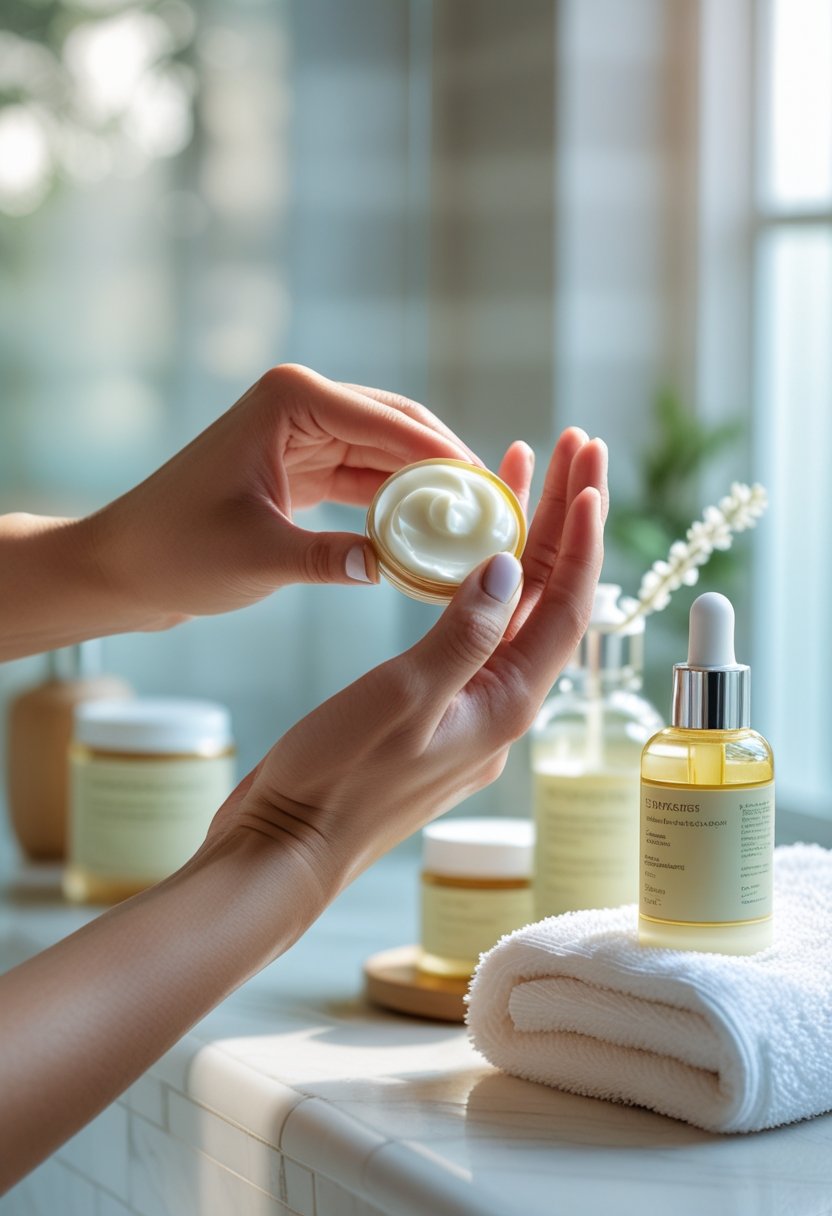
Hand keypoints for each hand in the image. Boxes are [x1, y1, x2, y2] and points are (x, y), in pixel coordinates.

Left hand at [86, 364, 534, 628]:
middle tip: (495, 512)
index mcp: (292, 401)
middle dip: (448, 468)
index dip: (448, 458)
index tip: (493, 495)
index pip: (391, 423)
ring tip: (475, 525)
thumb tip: (400, 569)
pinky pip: (367, 480)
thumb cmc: (176, 550)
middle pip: (400, 428)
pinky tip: (430, 535)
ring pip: (388, 454)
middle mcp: (303, 404)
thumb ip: (333, 558)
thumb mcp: (259, 557)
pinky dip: (397, 505)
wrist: (123, 566)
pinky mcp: (303, 467)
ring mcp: (304, 434)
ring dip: (427, 488)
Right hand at [207, 429, 606, 904]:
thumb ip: (463, 633)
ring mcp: (466, 702)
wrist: (286, 846)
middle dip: (563, 518)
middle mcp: (498, 701)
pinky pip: (472, 624)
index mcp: (506, 702)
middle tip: (576, 446)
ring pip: (511, 606)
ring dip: (523, 538)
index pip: (565, 606)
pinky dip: (477, 574)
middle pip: (547, 595)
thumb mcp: (403, 700)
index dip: (582, 538)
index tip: (589, 477)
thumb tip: (510, 566)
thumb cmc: (337, 782)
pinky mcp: (431, 703)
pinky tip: (469, 543)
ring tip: (525, 469)